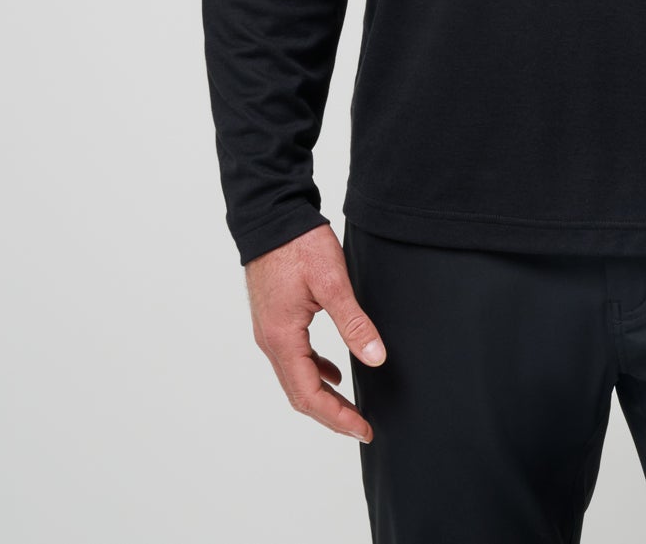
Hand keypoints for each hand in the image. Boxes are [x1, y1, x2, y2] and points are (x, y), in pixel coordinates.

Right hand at [245, 223, 387, 443]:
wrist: (271, 216)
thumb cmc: (298, 244)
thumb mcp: (332, 282)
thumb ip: (354, 322)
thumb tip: (375, 358)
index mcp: (281, 338)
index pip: (308, 395)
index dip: (337, 417)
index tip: (363, 428)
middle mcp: (270, 341)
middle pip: (299, 394)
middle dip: (331, 415)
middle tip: (361, 427)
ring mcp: (269, 331)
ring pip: (295, 378)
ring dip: (322, 396)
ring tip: (351, 407)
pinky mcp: (275, 319)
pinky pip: (294, 358)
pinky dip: (314, 371)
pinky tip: (333, 371)